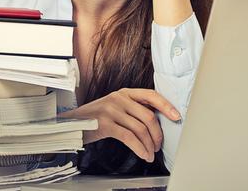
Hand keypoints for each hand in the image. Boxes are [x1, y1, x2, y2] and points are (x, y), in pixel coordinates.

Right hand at [58, 88, 180, 162]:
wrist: (70, 124)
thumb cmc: (95, 118)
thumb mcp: (114, 107)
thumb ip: (132, 109)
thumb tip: (155, 121)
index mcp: (124, 92)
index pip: (151, 95)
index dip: (166, 106)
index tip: (176, 116)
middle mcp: (119, 98)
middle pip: (148, 116)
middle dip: (158, 134)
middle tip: (158, 145)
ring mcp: (112, 110)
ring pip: (140, 128)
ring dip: (149, 144)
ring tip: (150, 153)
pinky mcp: (105, 124)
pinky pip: (129, 138)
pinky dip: (140, 148)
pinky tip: (143, 154)